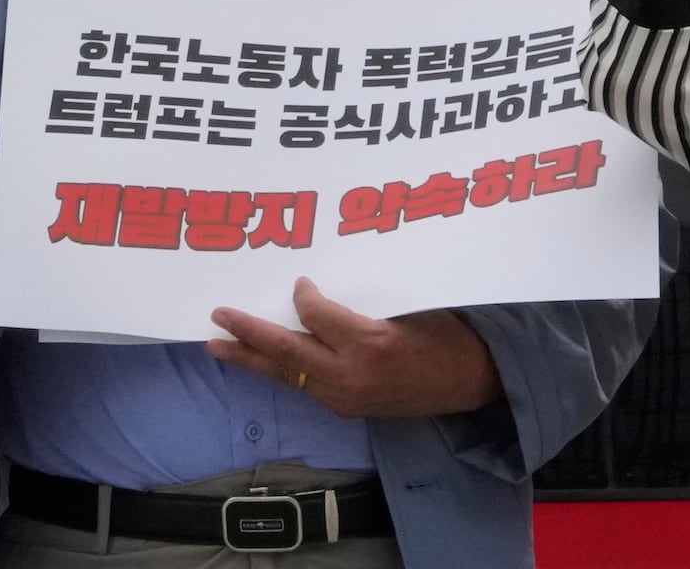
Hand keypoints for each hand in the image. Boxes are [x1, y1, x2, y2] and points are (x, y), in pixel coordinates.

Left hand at [206, 286, 498, 419]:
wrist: (473, 381)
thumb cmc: (445, 334)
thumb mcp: (404, 307)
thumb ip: (355, 305)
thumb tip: (313, 293)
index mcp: (369, 343)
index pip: (314, 314)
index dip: (301, 295)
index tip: (299, 280)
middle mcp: (351, 376)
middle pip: (287, 353)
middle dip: (248, 334)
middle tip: (216, 318)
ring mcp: (347, 398)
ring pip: (289, 376)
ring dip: (253, 360)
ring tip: (218, 347)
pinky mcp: (348, 409)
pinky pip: (306, 387)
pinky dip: (282, 371)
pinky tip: (264, 361)